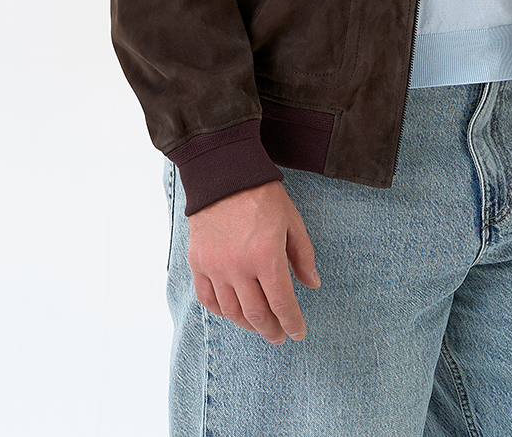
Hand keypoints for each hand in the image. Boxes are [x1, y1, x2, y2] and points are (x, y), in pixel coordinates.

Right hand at [186, 180, 320, 344]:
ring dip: (248, 324)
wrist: (224, 174)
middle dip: (271, 330)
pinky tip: (232, 312)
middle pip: (256, 314)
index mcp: (267, 256)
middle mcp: (239, 267)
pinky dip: (221, 311)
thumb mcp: (292, 221)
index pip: (282, 303)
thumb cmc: (262, 194)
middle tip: (279, 336)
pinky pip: (207, 298)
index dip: (292, 323)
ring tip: (259, 326)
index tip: (298, 333)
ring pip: (232, 311)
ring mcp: (216, 267)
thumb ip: (303, 255)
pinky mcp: (198, 262)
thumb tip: (312, 284)